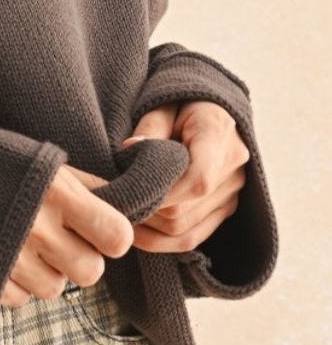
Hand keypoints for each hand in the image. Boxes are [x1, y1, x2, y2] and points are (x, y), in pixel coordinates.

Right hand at [0, 163, 134, 307]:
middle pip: (90, 272)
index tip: (99, 228)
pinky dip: (15, 284)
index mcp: (55, 192)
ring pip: (56, 289)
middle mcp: (36, 228)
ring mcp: (10, 260)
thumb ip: (84, 185)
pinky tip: (0, 256)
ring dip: (46, 272)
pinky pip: (21, 300)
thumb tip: (126, 205)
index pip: (117, 236)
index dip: (112, 236)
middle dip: (79, 258)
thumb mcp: (41, 162)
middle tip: (58, 238)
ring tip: (23, 243)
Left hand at [120, 99, 247, 252]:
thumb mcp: (163, 103)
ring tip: (119, 214)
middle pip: (183, 210)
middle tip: (110, 202)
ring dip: (146, 229)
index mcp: (219, 134)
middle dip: (143, 210)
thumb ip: (150, 127)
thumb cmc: (182, 102)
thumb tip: (129, 149)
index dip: (159, 193)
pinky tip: (136, 230)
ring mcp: (232, 193)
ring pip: (184, 231)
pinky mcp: (225, 210)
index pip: (197, 179)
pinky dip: (160, 241)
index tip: (126, 190)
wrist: (212, 109)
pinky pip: (192, 239)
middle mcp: (233, 169)